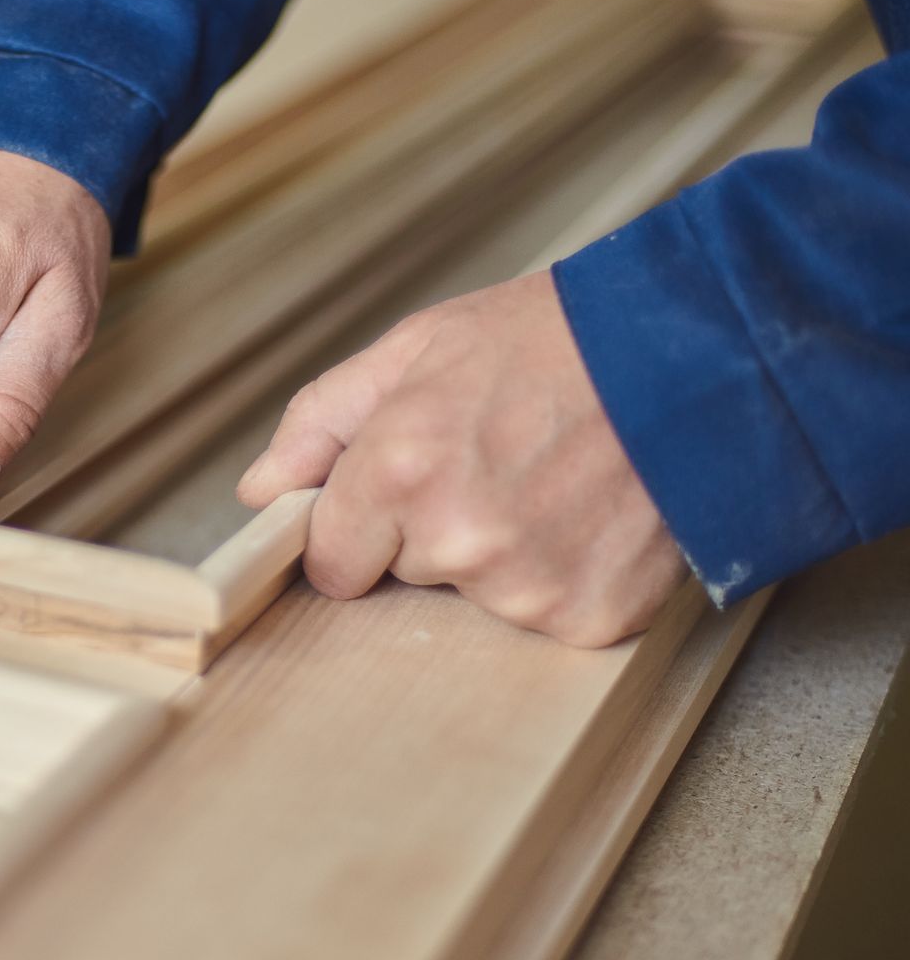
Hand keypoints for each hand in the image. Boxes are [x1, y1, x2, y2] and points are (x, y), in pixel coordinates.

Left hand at [236, 270, 686, 646]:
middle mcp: (457, 538)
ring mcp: (527, 587)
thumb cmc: (555, 340)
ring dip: (502, 553)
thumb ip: (321, 424)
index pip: (329, 562)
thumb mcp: (417, 349)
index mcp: (399, 469)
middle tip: (498, 460)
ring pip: (474, 598)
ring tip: (553, 480)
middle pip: (405, 575)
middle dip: (435, 528)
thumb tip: (260, 491)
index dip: (359, 528)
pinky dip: (564, 577)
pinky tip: (591, 517)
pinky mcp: (589, 618)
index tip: (396, 499)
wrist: (700, 352)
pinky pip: (543, 617)